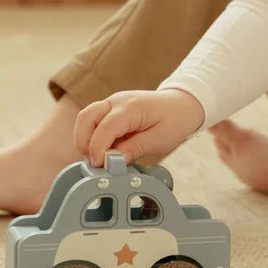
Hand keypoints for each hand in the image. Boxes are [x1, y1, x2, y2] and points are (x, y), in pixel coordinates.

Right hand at [73, 88, 204, 167]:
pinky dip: (93, 136)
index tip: (100, 166)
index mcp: (131, 107)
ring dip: (86, 139)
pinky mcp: (111, 109)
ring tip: (101, 157)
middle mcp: (117, 101)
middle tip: (96, 163)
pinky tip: (107, 149)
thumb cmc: (175, 120)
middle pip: (86, 118)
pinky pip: (93, 121)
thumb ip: (134, 149)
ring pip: (85, 118)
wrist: (182, 104)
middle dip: (84, 143)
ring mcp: (112, 103)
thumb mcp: (160, 140)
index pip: (104, 127)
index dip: (98, 149)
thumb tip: (112, 162)